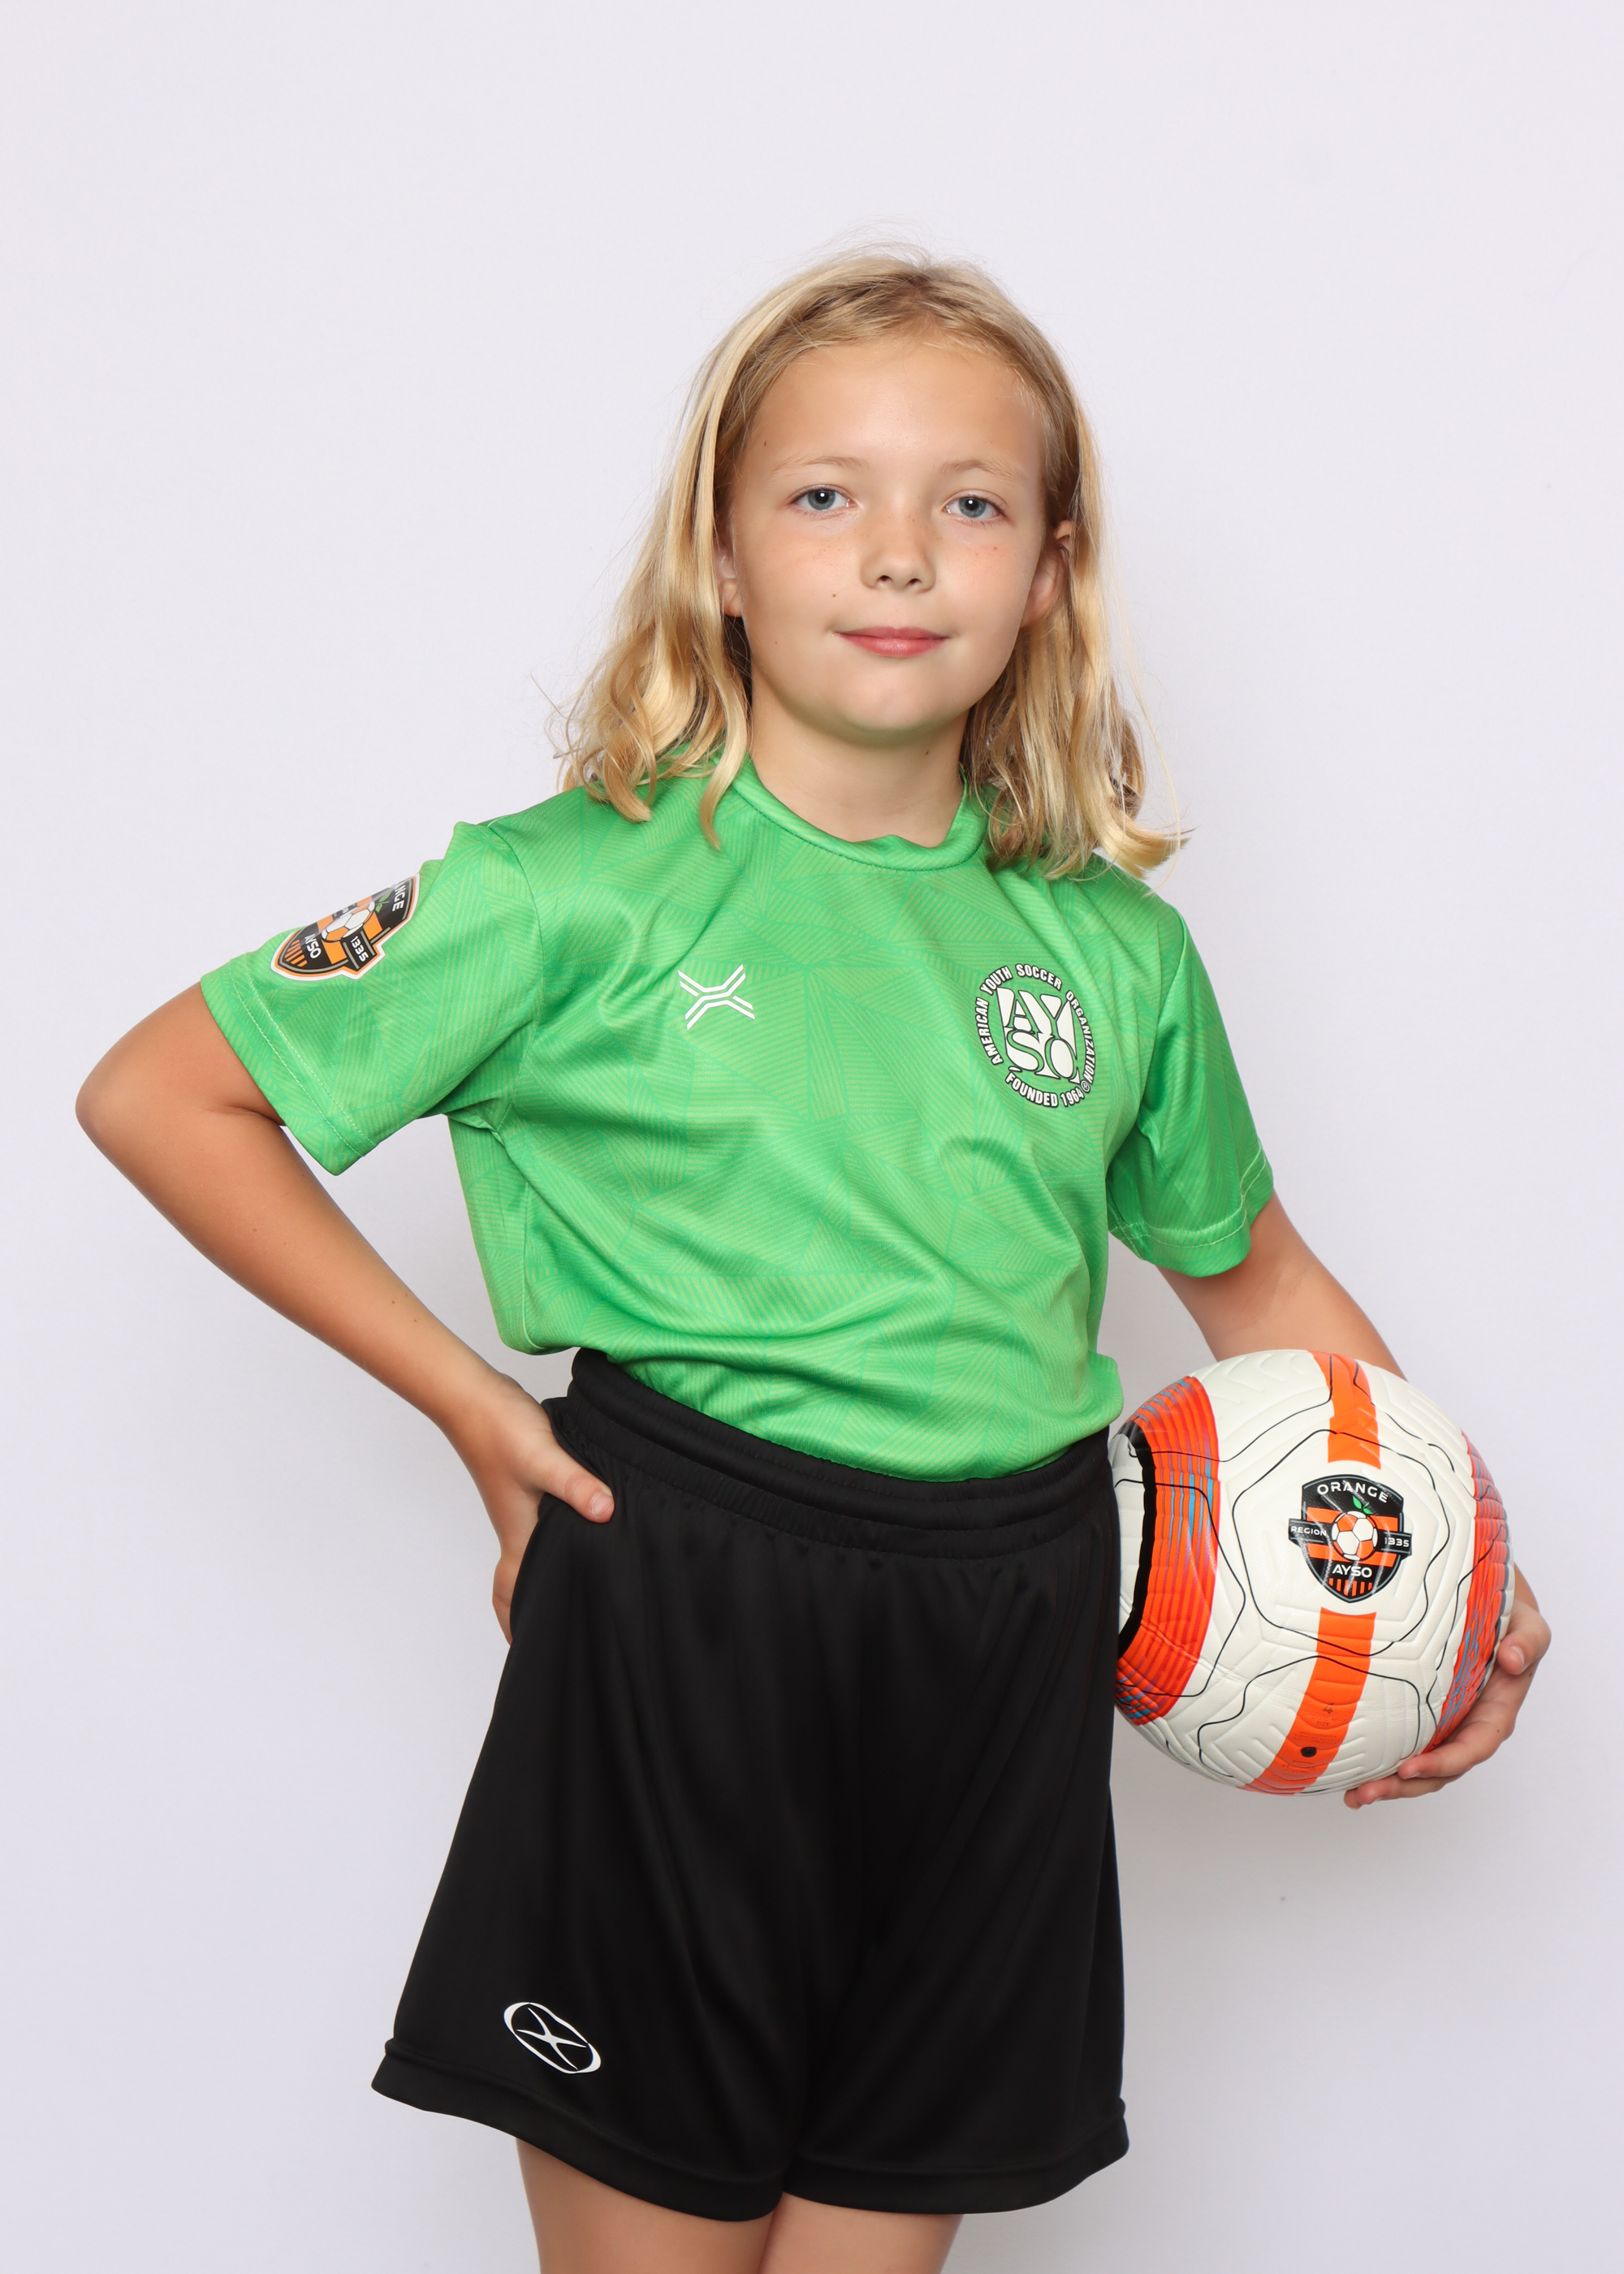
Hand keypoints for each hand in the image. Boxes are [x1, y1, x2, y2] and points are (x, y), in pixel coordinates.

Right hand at [444, 1369, 613, 1640]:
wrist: (473, 1395)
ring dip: (550, 1574)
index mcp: (520, 1535)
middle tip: (571, 1631)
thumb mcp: (543, 1458)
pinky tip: (586, 1528)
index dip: (519, 1626)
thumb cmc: (501, 1429)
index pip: (514, 1595)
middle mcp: (519, 1529)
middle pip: (524, 1582)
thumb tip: (604, 1512)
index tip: (537, 1655)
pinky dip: (560, 1539)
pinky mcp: (528, 1487)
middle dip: (540, 1608)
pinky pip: (544, 1527)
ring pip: (535, 1555)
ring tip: (582, 1590)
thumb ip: (574, 1484)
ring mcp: (522, 1509)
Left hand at [1343, 1564, 1548, 1806]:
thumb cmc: (1510, 1620)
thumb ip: (1527, 1642)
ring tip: (1354, 1796)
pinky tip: (1351, 1774)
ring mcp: (1444, 1724)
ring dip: (1388, 1784)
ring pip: (1419, 1765)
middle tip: (1367, 1793)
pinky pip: (1402, 1743)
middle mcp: (1469, 1726)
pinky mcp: (1421, 1714)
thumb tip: (1513, 1660)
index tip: (1408, 1769)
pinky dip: (1380, 1762)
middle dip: (1404, 1786)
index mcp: (1495, 1712)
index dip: (1442, 1763)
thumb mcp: (1528, 1627)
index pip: (1472, 1747)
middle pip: (1439, 1768)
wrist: (1490, 1608)